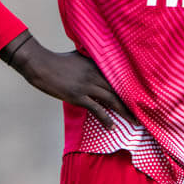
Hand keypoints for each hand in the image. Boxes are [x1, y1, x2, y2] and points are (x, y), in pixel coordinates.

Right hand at [0, 31, 136, 128]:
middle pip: (119, 90)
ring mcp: (87, 85)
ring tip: (134, 122)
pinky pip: (96, 108)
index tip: (143, 98)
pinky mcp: (77, 95)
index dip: (131, 89)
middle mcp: (95, 74)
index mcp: (97, 65)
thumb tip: (100, 64)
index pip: (119, 78)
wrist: (40, 64)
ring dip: (124, 112)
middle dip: (132, 103)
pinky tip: (113, 126)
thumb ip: (92, 61)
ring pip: (111, 99)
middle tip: (144, 113)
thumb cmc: (58, 60)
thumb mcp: (79, 56)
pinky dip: (105, 118)